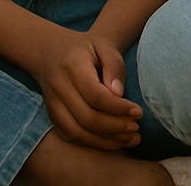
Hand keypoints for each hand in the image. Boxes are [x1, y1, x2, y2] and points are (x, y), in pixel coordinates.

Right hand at [31, 27, 141, 149]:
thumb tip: (119, 94)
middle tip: (136, 128)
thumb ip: (115, 66)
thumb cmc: (86, 48)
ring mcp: (52, 104)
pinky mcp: (52, 116)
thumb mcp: (105, 46)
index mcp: (72, 66)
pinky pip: (71, 136)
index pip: (96, 95)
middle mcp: (58, 88)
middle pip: (87, 118)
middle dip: (115, 127)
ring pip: (77, 132)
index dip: (119, 108)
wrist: (52, 51)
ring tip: (131, 139)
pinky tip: (113, 142)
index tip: (139, 112)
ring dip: (106, 140)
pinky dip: (93, 143)